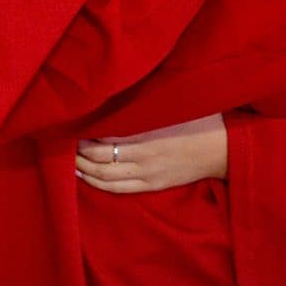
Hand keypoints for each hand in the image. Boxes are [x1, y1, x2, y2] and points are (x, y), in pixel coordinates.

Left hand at [75, 116, 228, 192]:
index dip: (84, 135)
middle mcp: (144, 158)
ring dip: (83, 169)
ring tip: (68, 160)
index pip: (105, 138)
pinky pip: (119, 189)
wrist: (222, 149)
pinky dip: (98, 184)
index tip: (70, 126)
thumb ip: (141, 108)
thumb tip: (113, 97)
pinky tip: (84, 177)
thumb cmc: (197, 122)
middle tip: (63, 144)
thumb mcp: (169, 109)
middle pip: (100, 159)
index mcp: (148, 135)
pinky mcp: (153, 185)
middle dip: (78, 153)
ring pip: (106, 177)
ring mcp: (148, 175)